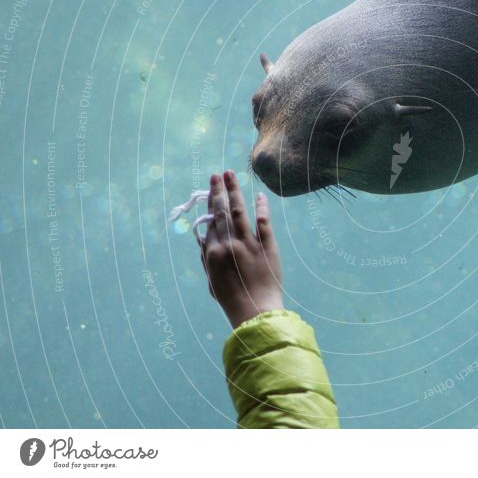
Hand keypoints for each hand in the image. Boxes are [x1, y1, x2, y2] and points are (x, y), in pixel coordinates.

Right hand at [199, 170, 283, 327]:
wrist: (255, 311)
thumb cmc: (232, 300)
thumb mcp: (212, 280)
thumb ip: (206, 258)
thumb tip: (201, 238)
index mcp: (213, 253)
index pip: (211, 223)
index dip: (211, 206)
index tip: (211, 191)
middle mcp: (229, 244)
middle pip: (222, 212)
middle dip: (218, 191)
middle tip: (217, 175)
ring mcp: (249, 244)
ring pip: (240, 210)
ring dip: (234, 191)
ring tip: (231, 174)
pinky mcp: (268, 247)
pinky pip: (264, 222)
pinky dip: (261, 207)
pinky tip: (259, 196)